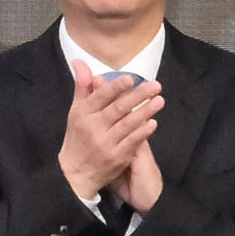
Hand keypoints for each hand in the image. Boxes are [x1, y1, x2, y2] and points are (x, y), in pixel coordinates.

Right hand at [60, 67, 162, 213]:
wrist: (75, 173)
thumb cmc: (78, 137)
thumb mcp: (76, 111)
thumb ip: (83, 87)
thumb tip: (80, 62)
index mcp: (83, 114)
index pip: (101, 97)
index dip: (116, 87)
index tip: (131, 79)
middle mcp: (94, 128)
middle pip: (118, 108)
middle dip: (138, 96)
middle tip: (155, 85)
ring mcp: (105, 143)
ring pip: (128, 124)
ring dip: (145, 111)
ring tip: (159, 100)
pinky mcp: (116, 157)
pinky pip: (132, 141)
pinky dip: (143, 132)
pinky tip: (153, 122)